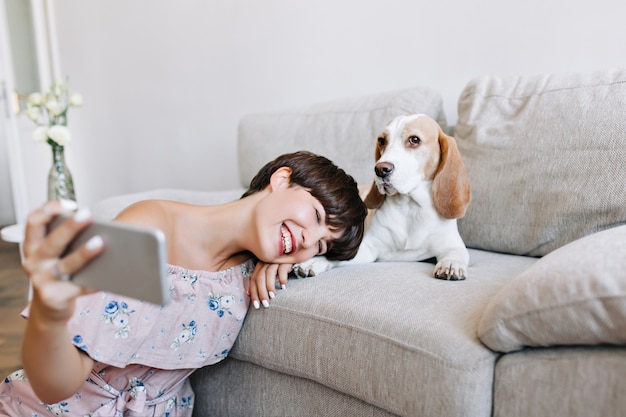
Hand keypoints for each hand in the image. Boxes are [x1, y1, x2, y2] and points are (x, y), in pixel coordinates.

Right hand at [22, 200, 104, 321]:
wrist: (50, 305)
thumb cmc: (58, 270)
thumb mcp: (54, 253)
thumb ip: (66, 238)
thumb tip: (99, 227)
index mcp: (32, 246)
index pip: (33, 222)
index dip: (48, 210)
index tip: (70, 204)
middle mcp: (34, 262)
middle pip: (52, 242)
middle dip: (69, 227)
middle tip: (87, 214)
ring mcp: (43, 281)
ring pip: (66, 264)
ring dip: (84, 253)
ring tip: (100, 242)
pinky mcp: (55, 298)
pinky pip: (79, 287)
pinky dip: (95, 281)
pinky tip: (109, 274)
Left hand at [248, 262, 291, 308]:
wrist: (292, 256)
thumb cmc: (279, 268)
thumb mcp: (269, 273)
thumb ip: (260, 281)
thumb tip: (248, 292)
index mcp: (260, 265)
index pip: (253, 280)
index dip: (254, 293)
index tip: (256, 305)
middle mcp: (266, 262)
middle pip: (260, 278)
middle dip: (261, 292)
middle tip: (265, 304)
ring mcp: (275, 260)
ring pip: (269, 273)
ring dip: (270, 286)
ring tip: (272, 296)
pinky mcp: (285, 260)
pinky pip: (282, 270)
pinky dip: (282, 279)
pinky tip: (283, 287)